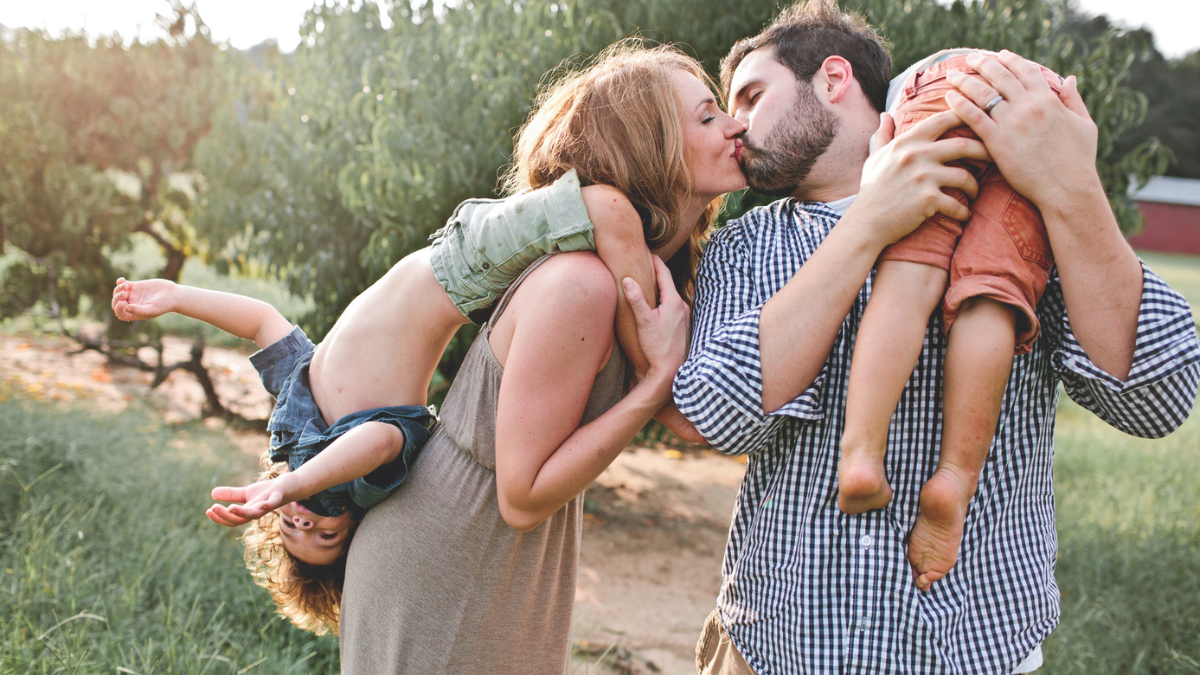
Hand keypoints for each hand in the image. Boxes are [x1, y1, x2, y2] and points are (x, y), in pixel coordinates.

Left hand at [112, 278, 175, 320]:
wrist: (172, 294)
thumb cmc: (164, 304)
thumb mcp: (152, 309)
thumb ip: (139, 310)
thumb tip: (126, 308)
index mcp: (135, 313)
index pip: (121, 314)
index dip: (118, 309)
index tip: (122, 303)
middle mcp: (132, 305)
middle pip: (117, 303)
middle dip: (117, 298)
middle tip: (124, 293)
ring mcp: (133, 295)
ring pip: (118, 293)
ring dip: (118, 289)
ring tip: (125, 286)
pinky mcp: (135, 286)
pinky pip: (124, 284)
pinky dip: (120, 282)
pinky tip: (122, 280)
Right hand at [205, 473, 296, 526]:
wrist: (290, 486)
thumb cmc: (269, 492)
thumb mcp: (248, 493)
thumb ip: (232, 495)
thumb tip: (212, 493)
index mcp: (249, 512)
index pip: (233, 520)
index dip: (220, 518)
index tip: (208, 511)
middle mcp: (258, 512)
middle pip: (240, 520)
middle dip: (225, 516)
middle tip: (212, 508)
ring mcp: (268, 506)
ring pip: (255, 514)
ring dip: (242, 512)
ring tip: (230, 508)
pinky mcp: (278, 497)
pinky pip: (272, 503)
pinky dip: (267, 505)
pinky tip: (261, 504)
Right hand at [622, 255, 689, 388]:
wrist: (670, 371)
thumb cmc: (657, 347)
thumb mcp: (643, 322)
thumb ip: (636, 300)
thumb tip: (628, 280)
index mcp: (673, 301)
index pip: (664, 274)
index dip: (655, 262)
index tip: (648, 252)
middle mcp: (682, 306)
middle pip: (668, 284)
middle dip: (657, 274)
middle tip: (646, 264)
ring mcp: (685, 317)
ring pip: (671, 296)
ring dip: (661, 289)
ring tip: (649, 283)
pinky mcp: (683, 326)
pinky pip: (673, 307)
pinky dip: (664, 301)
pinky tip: (657, 307)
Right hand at [851, 110, 990, 244]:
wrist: (865, 222)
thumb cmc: (871, 190)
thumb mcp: (875, 158)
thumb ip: (884, 135)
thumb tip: (886, 115)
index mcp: (907, 142)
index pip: (943, 120)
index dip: (966, 116)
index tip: (980, 121)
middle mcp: (916, 155)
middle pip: (963, 145)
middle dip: (984, 150)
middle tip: (995, 157)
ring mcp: (922, 177)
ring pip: (965, 176)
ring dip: (974, 186)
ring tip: (974, 192)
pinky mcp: (928, 200)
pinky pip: (957, 204)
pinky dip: (963, 211)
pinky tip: (964, 215)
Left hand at [946, 50, 1101, 209]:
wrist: (1067, 189)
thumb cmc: (1079, 160)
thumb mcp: (1084, 125)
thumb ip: (1074, 100)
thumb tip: (1070, 79)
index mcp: (1049, 100)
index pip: (1025, 70)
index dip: (1011, 60)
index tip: (999, 54)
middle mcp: (1028, 107)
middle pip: (1000, 77)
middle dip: (983, 64)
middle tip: (970, 59)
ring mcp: (1011, 123)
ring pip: (983, 94)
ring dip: (965, 81)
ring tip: (953, 75)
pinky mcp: (997, 142)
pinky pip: (974, 117)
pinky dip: (960, 105)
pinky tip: (949, 97)